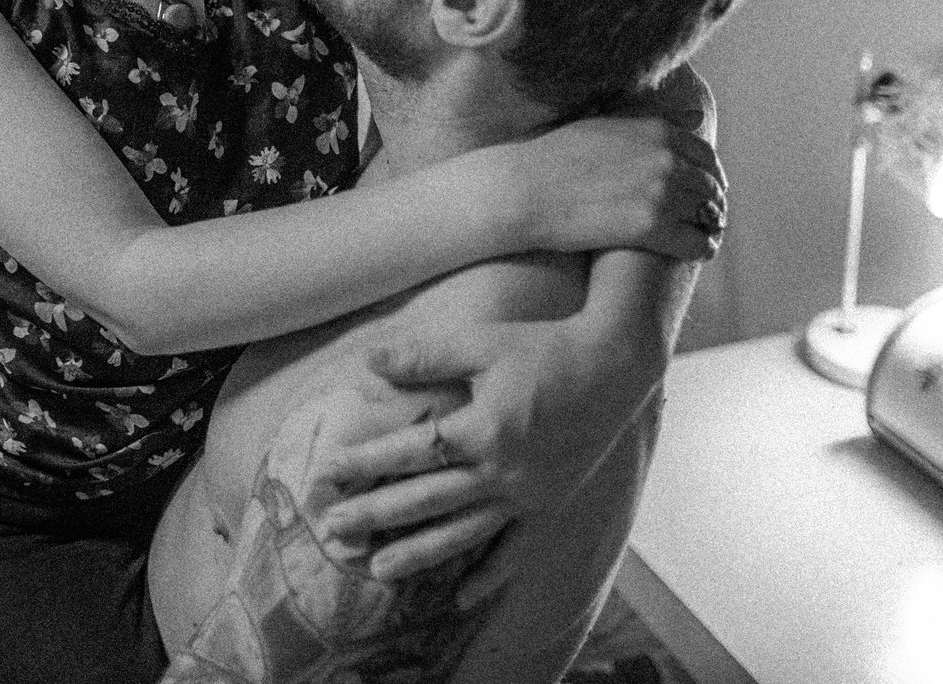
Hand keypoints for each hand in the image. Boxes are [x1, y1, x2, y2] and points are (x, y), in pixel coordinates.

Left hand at [317, 320, 657, 607]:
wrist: (613, 368)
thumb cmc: (544, 349)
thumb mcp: (482, 343)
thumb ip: (424, 355)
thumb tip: (367, 360)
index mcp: (483, 430)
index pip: (411, 451)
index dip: (367, 460)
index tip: (329, 471)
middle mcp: (502, 472)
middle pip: (427, 499)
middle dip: (376, 515)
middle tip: (334, 530)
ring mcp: (526, 496)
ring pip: (463, 534)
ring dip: (419, 554)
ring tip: (379, 572)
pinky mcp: (548, 507)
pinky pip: (515, 551)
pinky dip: (490, 577)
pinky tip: (461, 599)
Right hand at [521, 112, 725, 260]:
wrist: (525, 189)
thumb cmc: (556, 156)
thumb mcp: (607, 124)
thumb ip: (652, 123)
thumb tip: (697, 115)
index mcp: (658, 131)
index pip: (706, 157)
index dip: (710, 177)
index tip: (705, 191)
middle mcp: (666, 158)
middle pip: (710, 187)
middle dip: (711, 205)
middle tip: (705, 220)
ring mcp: (660, 192)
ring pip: (709, 216)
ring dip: (708, 228)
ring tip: (700, 237)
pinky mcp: (651, 227)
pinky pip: (697, 243)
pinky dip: (701, 249)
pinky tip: (694, 252)